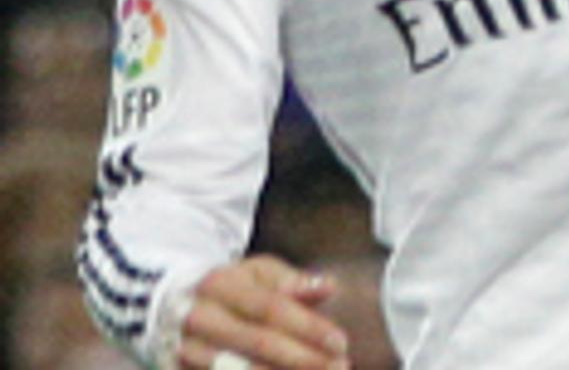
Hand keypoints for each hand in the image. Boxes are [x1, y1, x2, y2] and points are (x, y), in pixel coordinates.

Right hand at [178, 256, 349, 368]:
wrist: (162, 306)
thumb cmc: (228, 289)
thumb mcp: (254, 272)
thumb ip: (290, 281)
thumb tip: (327, 286)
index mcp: (219, 284)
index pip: (271, 308)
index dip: (307, 327)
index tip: (341, 343)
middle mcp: (198, 318)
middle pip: (257, 342)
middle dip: (302, 359)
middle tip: (341, 367)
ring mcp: (183, 350)